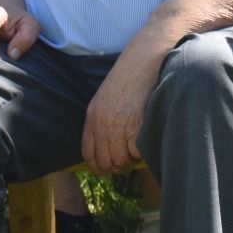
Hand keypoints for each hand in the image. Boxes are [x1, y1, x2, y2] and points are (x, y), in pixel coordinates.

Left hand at [81, 43, 164, 173]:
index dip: (98, 167)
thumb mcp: (106, 99)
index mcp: (92, 117)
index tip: (107, 170)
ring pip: (122, 160)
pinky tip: (144, 141)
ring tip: (137, 150)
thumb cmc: (128, 79)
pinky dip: (142, 152)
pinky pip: (137, 152)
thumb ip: (102, 122)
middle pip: (106, 161)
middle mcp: (102, 124)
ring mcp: (118, 125)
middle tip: (127, 160)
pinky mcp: (136, 125)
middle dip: (117, 166)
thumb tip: (106, 148)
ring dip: (131, 160)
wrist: (143, 62)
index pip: (88, 154)